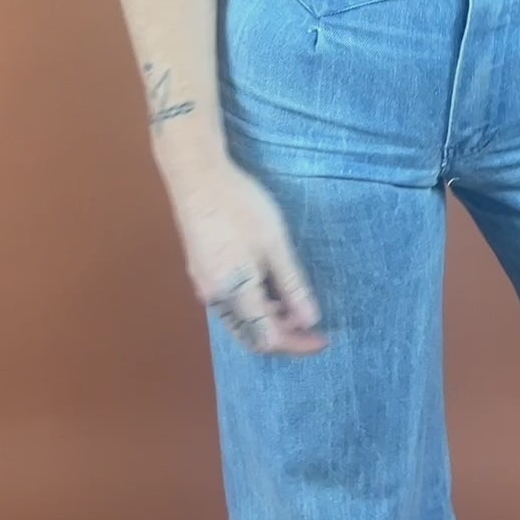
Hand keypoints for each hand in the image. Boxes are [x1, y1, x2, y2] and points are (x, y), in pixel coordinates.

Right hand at [161, 155, 328, 356]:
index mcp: (234, 293)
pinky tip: (268, 284)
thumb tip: (310, 319)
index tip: (323, 338)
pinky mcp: (200, 269)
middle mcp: (214, 297)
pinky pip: (230, 301)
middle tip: (311, 321)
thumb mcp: (274, 244)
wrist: (197, 176)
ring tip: (293, 300)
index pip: (268, 337)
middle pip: (251, 333)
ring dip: (268, 318)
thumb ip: (292, 284)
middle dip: (283, 334)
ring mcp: (203, 284)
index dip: (298, 343)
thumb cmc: (240, 206)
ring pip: (239, 318)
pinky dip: (253, 303)